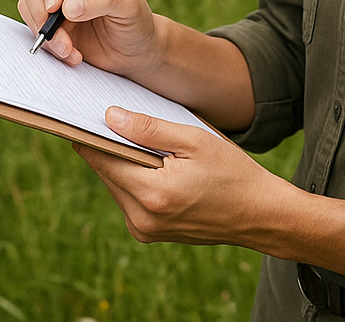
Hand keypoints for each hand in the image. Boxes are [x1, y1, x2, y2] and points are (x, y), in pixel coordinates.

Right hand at [18, 0, 162, 79]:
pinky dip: (49, 45)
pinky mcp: (49, 21)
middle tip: (59, 35)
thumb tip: (68, 6)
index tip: (55, 7)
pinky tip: (72, 54)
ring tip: (70, 49)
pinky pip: (33, 28)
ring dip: (45, 32)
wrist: (135, 49)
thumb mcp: (128, 5)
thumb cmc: (136, 20)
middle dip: (41, 12)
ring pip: (28, 6)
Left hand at [76, 109, 293, 246]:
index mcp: (152, 193)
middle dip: (112, 146)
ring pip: (116, 185)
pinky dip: (136, 179)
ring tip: (149, 143)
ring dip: (125, 163)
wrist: (257, 213)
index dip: (92, 134)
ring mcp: (143, 230)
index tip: (87, 111)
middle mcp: (141, 218)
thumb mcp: (194, 140)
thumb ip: (150, 129)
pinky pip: (129, 199)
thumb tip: (110, 117)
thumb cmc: (231, 171)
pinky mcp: (148, 233)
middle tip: (122, 118)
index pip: (102, 158)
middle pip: (106, 172)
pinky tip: (158, 165)